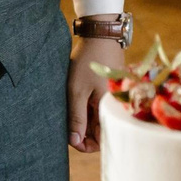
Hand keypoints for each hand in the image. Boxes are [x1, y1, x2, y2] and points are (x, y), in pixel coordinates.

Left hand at [68, 35, 122, 152]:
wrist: (101, 36)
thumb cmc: (87, 62)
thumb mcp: (76, 91)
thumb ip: (77, 117)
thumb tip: (75, 141)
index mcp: (110, 110)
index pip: (101, 140)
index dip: (84, 144)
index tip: (69, 138)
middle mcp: (115, 107)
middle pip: (99, 131)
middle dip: (83, 132)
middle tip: (66, 124)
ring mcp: (112, 99)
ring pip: (98, 120)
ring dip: (84, 120)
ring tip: (69, 109)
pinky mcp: (109, 91)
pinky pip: (99, 108)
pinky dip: (88, 109)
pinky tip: (77, 100)